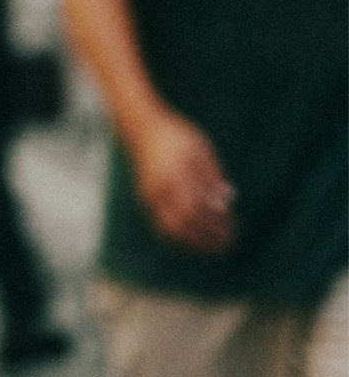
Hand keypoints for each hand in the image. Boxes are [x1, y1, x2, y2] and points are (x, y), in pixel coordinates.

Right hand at [128, 108, 236, 254]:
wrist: (142, 130)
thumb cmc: (178, 137)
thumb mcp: (201, 150)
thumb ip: (212, 176)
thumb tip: (227, 203)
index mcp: (175, 173)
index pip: (198, 207)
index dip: (216, 222)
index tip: (234, 228)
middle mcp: (160, 188)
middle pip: (183, 223)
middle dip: (206, 238)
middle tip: (227, 243)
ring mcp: (150, 196)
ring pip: (170, 230)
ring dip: (194, 243)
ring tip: (214, 246)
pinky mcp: (146, 201)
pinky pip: (162, 227)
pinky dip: (181, 238)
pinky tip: (198, 238)